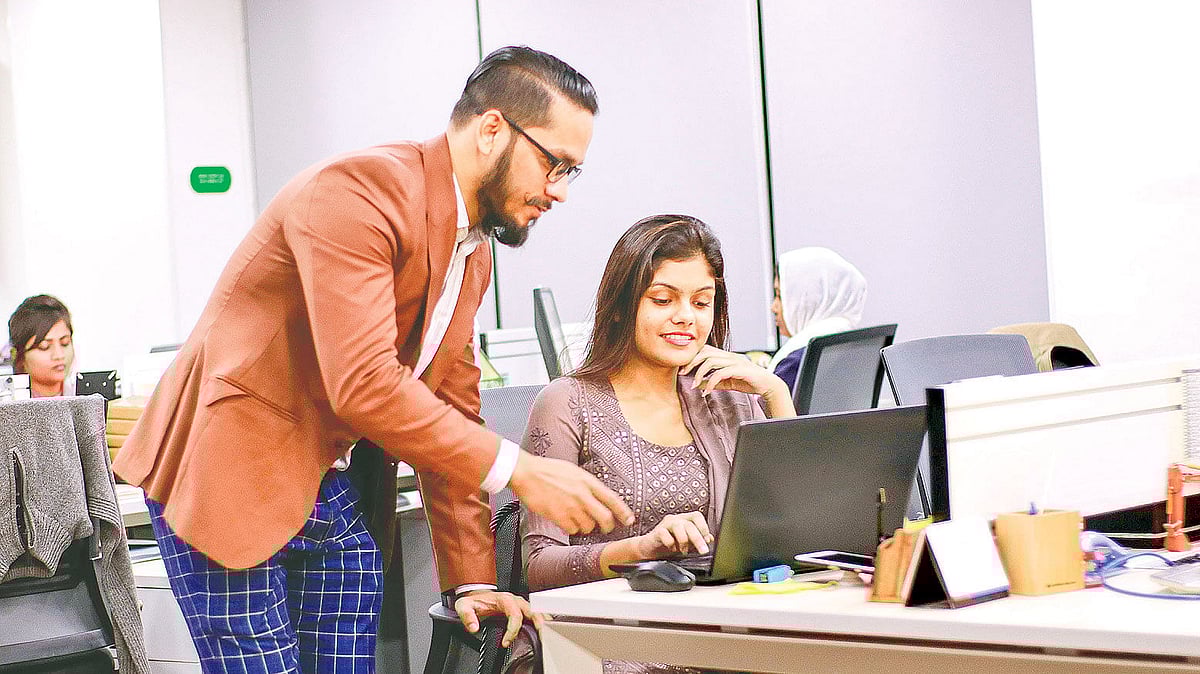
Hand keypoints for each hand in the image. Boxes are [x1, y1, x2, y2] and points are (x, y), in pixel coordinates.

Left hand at [454, 590, 543, 647]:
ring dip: (544, 624)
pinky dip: (542, 623)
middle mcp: (515, 600)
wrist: (476, 595)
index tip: (505, 642)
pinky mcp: (523, 609)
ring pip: (538, 612)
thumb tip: (474, 627)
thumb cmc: (473, 601)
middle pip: (533, 611)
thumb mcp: (464, 606)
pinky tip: (545, 632)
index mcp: (504, 599)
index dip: (512, 630)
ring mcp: (521, 604)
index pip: (514, 615)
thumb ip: (467, 616)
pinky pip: (536, 615)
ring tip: (548, 637)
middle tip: (542, 638)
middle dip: (539, 625)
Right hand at [509, 451, 634, 534]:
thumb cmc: (548, 469)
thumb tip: (597, 495)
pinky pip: (572, 530)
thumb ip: (587, 484)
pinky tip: (566, 521)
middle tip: (606, 527)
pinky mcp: (559, 516)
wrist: (527, 473)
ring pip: (588, 527)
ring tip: (579, 520)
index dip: (623, 512)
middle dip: (607, 526)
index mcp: (587, 481)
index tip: (629, 520)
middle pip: (605, 518)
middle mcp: (582, 495)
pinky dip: (571, 529)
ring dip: (586, 527)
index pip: (612, 499)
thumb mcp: (574, 471)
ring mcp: (571, 507)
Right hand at [635, 511, 713, 558]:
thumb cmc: (670, 543)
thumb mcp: (688, 542)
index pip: (697, 516)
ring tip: (684, 551)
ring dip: (684, 541)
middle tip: (703, 550)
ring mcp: (666, 524)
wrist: (651, 548)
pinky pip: (664, 534)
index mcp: (685, 519)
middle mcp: (676, 519)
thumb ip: (698, 539)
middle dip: (698, 538)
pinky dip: (670, 543)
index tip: (707, 540)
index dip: (703, 527)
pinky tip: (672, 549)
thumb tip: (710, 538)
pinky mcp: (657, 532)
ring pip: (678, 527)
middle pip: (689, 524)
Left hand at [681, 345, 786, 397]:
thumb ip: (713, 382)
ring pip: (711, 361)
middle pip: (705, 352)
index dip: (692, 357)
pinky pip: (721, 373)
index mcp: (726, 356)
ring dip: (699, 374)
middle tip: (682, 374)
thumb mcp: (727, 382)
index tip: (683, 370)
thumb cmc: (748, 381)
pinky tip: (707, 392)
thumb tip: (698, 384)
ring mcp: (735, 361)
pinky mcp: (740, 369)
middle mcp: (729, 356)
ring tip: (695, 386)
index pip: (705, 350)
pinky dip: (711, 382)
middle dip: (691, 362)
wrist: (768, 385)